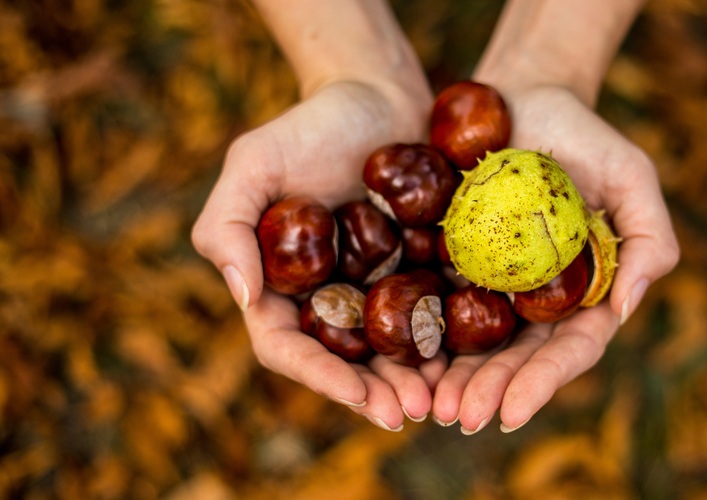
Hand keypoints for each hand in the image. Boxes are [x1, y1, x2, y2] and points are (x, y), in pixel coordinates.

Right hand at [192, 80, 445, 430]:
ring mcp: (375, 289)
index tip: (357, 396)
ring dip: (413, 381)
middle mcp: (327, 297)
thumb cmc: (309, 124)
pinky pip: (432, 317)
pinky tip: (470, 361)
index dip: (319, 376)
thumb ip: (228, 225)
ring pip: (391, 350)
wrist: (378, 95)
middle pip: (344, 362)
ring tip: (443, 401)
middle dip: (375, 393)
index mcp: (281, 286)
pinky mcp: (419, 273)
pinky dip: (447, 344)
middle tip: (410, 413)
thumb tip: (244, 298)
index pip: (287, 346)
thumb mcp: (254, 161)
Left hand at [431, 84, 679, 432]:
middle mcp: (537, 299)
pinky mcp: (452, 262)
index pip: (568, 350)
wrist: (524, 97)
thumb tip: (625, 308)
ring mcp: (493, 284)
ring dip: (453, 378)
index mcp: (583, 292)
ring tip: (428, 404)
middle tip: (459, 417)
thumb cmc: (586, 136)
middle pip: (516, 358)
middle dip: (490, 391)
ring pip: (474, 342)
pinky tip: (402, 357)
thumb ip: (650, 239)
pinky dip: (422, 334)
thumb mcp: (632, 177)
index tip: (511, 415)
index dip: (542, 384)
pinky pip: (435, 303)